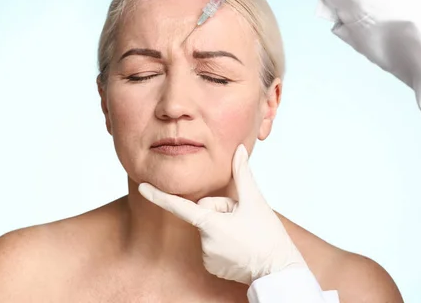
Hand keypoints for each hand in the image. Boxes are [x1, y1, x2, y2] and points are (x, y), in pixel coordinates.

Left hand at [138, 144, 305, 284]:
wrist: (279, 271)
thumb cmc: (268, 236)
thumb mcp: (255, 202)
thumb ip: (243, 174)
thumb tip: (239, 149)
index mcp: (210, 224)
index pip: (179, 206)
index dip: (158, 195)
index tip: (141, 186)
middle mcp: (204, 242)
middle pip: (205, 213)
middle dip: (222, 211)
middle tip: (243, 221)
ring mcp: (207, 257)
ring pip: (209, 229)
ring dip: (224, 227)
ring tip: (244, 235)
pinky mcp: (211, 267)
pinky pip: (211, 245)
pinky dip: (225, 243)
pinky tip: (240, 246)